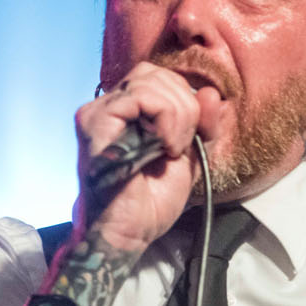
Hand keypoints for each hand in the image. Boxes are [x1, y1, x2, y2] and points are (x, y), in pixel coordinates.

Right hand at [74, 62, 224, 252]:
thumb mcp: (189, 154)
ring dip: (177, 116)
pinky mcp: (96, 121)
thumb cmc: (152, 201)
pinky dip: (165, 118)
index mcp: (126, 111)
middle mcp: (107, 106)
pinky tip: (163, 146)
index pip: (161, 78)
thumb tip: (210, 92)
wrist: (131, 232)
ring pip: (151, 81)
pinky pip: (141, 96)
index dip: (187, 101)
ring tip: (171, 150)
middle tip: (180, 147)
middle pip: (156, 73)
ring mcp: (98, 112)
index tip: (193, 139)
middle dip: (184, 107)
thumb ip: (201, 123)